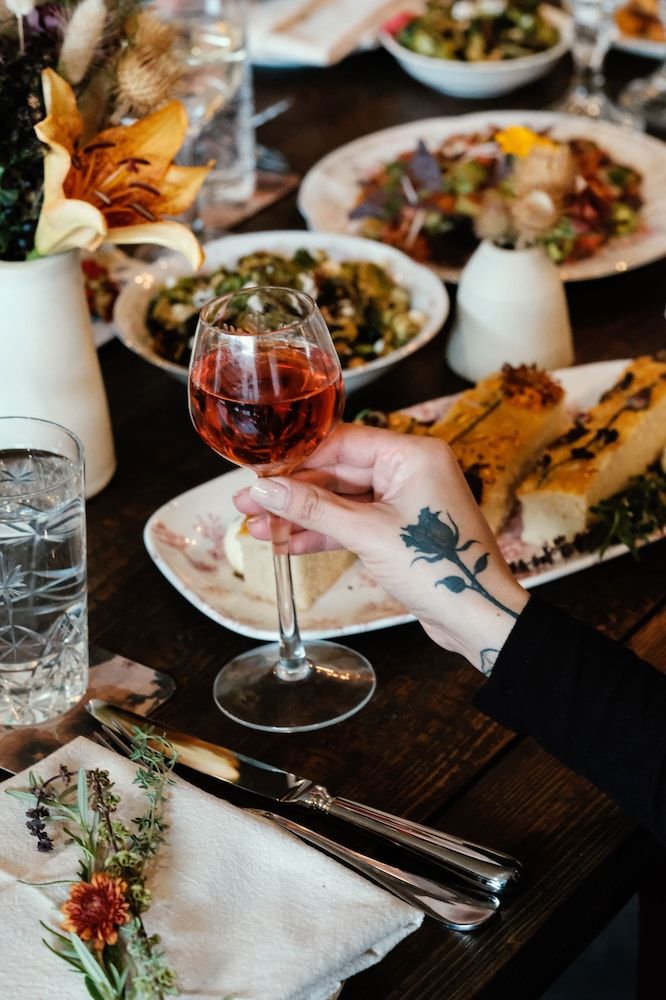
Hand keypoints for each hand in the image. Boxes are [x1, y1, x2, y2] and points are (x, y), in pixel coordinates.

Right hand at [233, 423, 527, 671]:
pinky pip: (352, 524)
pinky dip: (322, 534)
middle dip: (292, 492)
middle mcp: (410, 471)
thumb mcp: (367, 533)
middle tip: (248, 503)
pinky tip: (286, 544)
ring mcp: (404, 502)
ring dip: (300, 516)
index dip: (296, 458)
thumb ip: (313, 509)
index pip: (342, 442)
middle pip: (337, 473)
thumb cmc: (439, 568)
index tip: (259, 472)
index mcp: (412, 455)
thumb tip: (266, 490)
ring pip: (340, 502)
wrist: (477, 617)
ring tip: (257, 528)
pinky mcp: (398, 531)